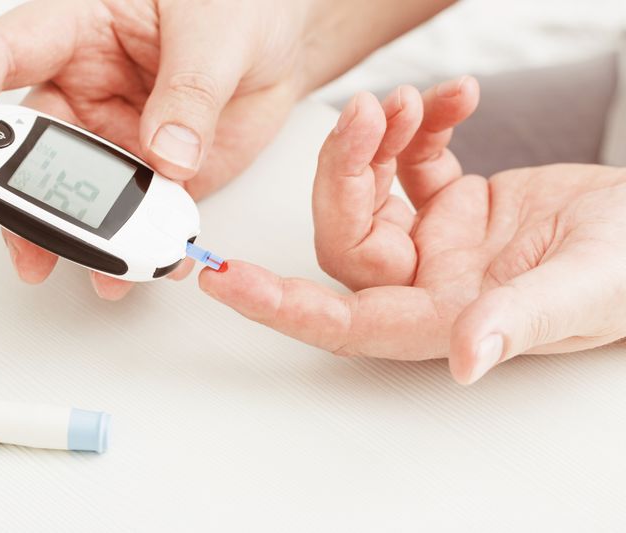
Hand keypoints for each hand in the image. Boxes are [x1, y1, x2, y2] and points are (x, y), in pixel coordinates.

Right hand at [0, 0, 455, 299]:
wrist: (283, 46)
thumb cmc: (241, 7)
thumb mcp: (215, 31)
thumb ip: (189, 92)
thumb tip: (168, 155)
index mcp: (81, 30)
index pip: (2, 56)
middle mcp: (86, 88)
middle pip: (31, 144)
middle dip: (18, 196)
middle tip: (23, 235)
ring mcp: (116, 136)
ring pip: (77, 192)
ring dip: (78, 235)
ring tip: (95, 267)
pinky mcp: (152, 173)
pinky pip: (133, 212)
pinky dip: (135, 244)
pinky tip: (141, 266)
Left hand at [199, 77, 625, 383]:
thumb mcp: (582, 290)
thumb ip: (520, 319)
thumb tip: (465, 359)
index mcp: (443, 321)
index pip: (342, 321)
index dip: (280, 306)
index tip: (225, 281)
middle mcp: (427, 286)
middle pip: (347, 236)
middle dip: (345, 172)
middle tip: (368, 113)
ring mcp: (437, 243)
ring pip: (368, 194)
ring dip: (376, 142)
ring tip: (408, 100)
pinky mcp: (453, 204)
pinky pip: (412, 163)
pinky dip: (421, 127)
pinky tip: (452, 99)